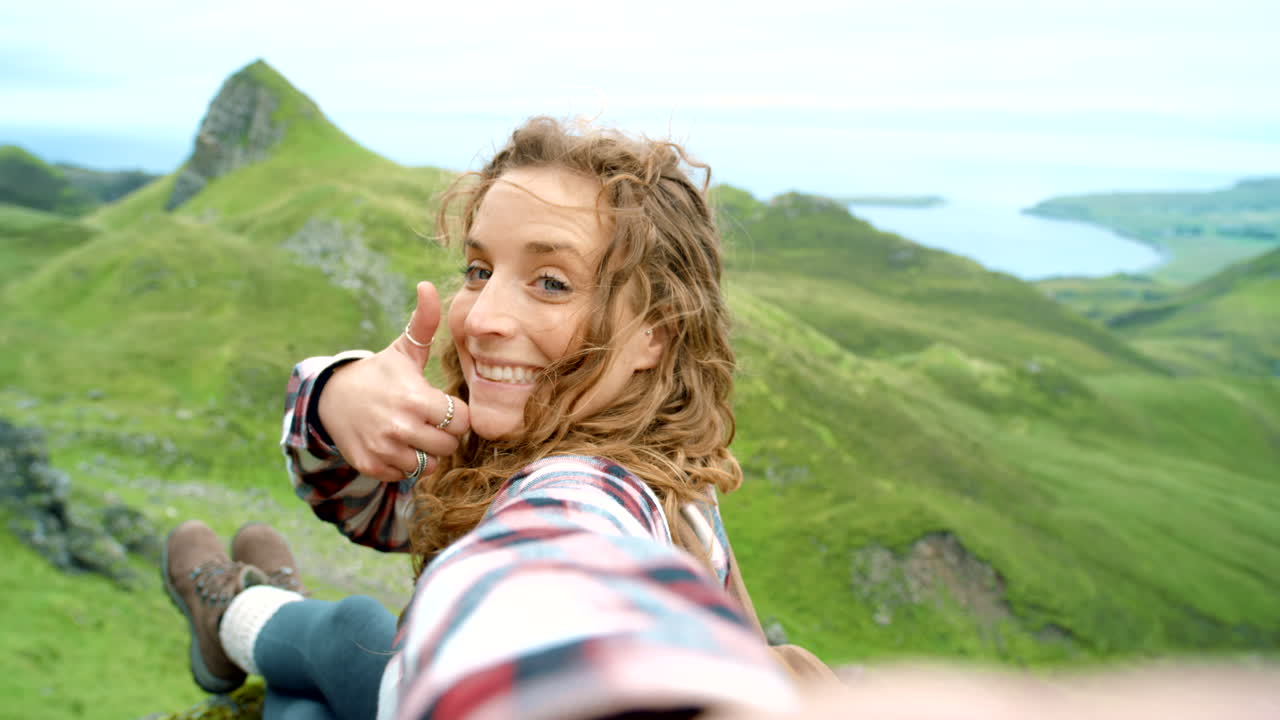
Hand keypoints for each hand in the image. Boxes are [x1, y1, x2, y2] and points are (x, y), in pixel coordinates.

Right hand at [316, 281, 470, 482]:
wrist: (331, 398)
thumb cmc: (379, 374)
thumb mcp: (403, 350)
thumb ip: (424, 322)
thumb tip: (428, 285)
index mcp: (415, 399)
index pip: (461, 422)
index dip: (455, 414)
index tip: (440, 406)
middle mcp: (400, 427)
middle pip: (449, 447)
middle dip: (442, 435)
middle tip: (426, 420)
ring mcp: (384, 449)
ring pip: (428, 465)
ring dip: (424, 452)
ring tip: (411, 432)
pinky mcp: (371, 466)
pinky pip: (405, 475)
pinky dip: (402, 464)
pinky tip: (393, 444)